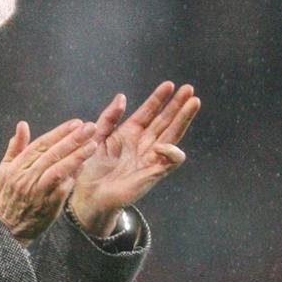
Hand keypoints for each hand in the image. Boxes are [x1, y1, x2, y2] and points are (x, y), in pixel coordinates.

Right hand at [0, 118, 97, 245]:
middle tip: (90, 127)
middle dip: (73, 139)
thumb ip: (15, 147)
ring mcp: (37, 192)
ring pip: (58, 170)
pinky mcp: (47, 205)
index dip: (59, 132)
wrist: (5, 228)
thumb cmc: (6, 197)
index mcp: (16, 166)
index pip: (41, 144)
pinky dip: (73, 177)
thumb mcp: (3, 170)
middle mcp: (26, 177)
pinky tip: (85, 167)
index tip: (76, 123)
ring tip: (93, 144)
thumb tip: (22, 125)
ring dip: (77, 156)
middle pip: (52, 154)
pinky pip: (62, 189)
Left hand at [68, 82, 200, 235]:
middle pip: (165, 121)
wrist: (88, 196)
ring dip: (183, 119)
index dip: (158, 99)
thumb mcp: (97, 138)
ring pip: (172, 136)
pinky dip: (172, 152)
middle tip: (189, 89)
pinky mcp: (153, 173)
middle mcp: (143, 143)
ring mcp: (150, 158)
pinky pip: (170, 161)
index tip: (168, 85)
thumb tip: (122, 97)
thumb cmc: (91, 169)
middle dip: (177, 105)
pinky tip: (165, 144)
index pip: (148, 112)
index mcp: (129, 133)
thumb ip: (109, 118)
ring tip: (193, 102)